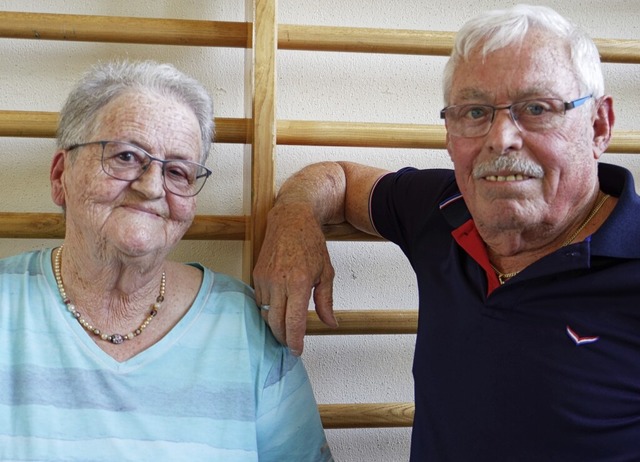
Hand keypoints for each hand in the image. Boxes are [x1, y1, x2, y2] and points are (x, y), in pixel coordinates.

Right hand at [253, 204, 337, 355]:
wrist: (290, 219)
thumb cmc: (311, 243)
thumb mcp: (326, 273)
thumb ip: (326, 301)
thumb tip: (330, 323)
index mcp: (299, 283)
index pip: (294, 323)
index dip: (295, 342)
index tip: (297, 351)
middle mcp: (278, 282)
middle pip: (276, 323)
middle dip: (283, 338)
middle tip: (290, 344)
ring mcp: (264, 279)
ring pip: (265, 313)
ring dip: (274, 324)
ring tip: (284, 330)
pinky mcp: (256, 275)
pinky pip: (260, 301)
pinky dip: (268, 309)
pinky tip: (277, 310)